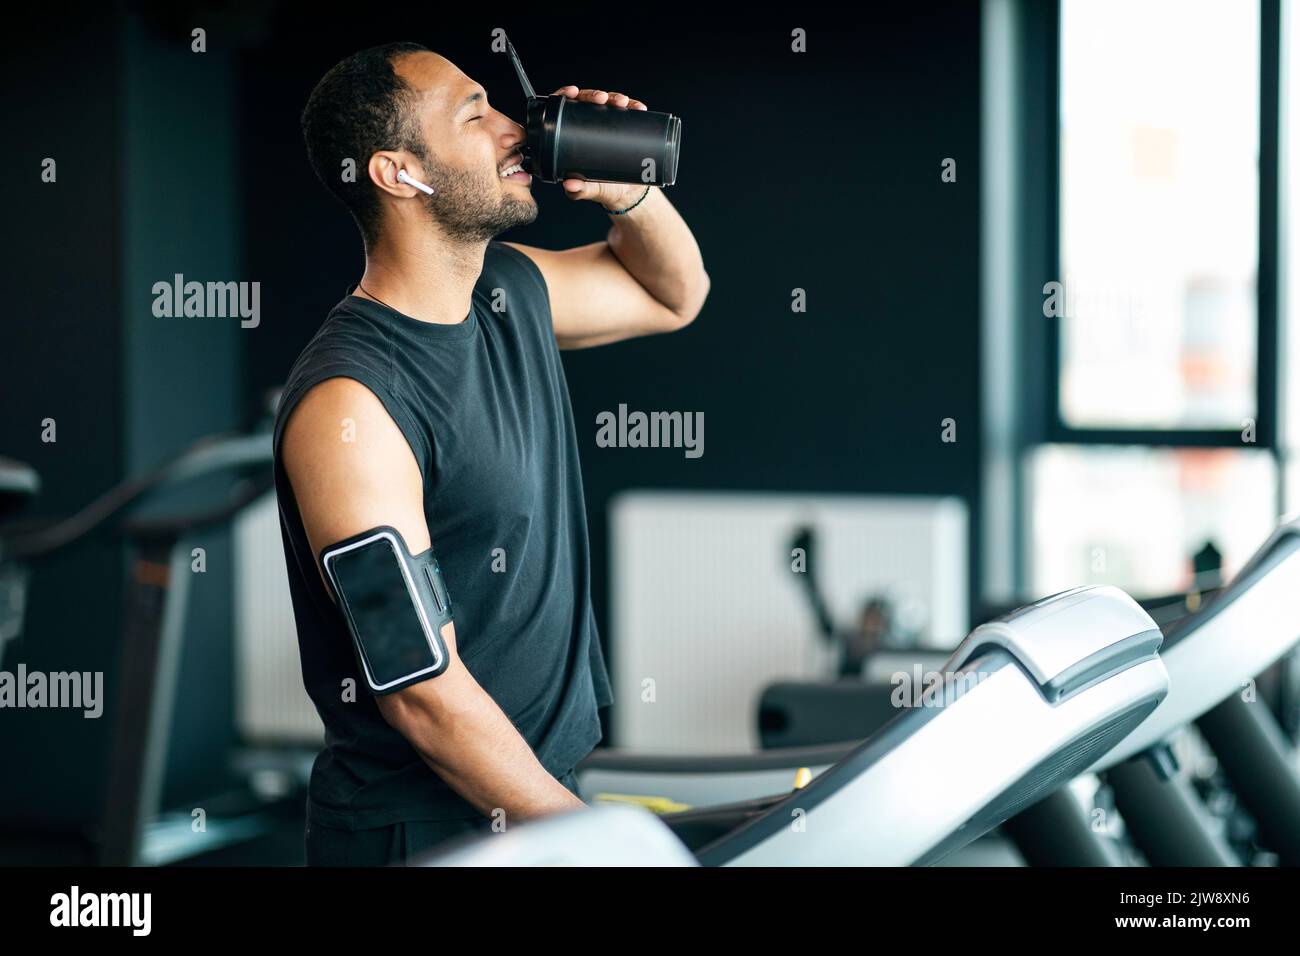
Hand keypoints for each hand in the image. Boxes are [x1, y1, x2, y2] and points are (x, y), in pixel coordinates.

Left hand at [551, 85, 653, 210]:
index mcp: (573, 135)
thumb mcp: (590, 190)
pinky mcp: (626, 127)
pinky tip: (637, 107)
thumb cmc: (604, 189)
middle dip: (594, 94)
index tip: (572, 92)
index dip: (565, 95)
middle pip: (587, 101)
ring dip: (615, 97)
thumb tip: (569, 185)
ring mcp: (609, 125)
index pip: (564, 109)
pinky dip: (634, 106)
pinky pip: (630, 112)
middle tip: (603, 98)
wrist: (629, 194)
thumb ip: (579, 190)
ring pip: (609, 103)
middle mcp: (589, 126)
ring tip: (623, 102)